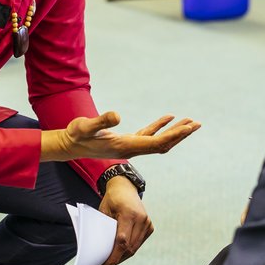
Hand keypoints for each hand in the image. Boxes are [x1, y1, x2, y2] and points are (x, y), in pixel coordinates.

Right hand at [40, 112, 200, 161]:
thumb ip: (101, 121)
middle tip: (197, 124)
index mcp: (126, 146)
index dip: (173, 135)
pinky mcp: (125, 141)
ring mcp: (129, 146)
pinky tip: (168, 118)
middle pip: (162, 144)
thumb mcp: (85, 127)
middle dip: (180, 135)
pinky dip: (160, 127)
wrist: (68, 146)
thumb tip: (117, 115)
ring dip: (174, 133)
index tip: (188, 127)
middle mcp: (131, 149)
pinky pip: (148, 135)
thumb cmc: (76, 136)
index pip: (155, 142)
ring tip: (190, 122)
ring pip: (158, 141)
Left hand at [97, 176, 151, 264]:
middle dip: (116, 260)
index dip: (113, 257)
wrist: (125, 187)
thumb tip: (99, 252)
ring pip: (135, 248)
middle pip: (129, 247)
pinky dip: (129, 251)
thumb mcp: (104, 211)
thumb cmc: (111, 199)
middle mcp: (141, 219)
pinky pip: (138, 243)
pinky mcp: (149, 226)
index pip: (122, 241)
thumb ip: (104, 229)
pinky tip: (119, 255)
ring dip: (122, 258)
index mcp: (129, 214)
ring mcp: (147, 223)